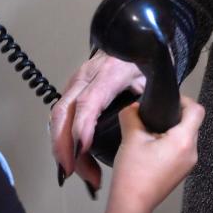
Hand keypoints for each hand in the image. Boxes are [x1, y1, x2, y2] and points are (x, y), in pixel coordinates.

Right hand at [50, 51, 145, 191]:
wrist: (135, 40)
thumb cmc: (146, 62)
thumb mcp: (154, 80)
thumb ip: (150, 102)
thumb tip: (149, 128)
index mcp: (108, 74)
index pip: (88, 102)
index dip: (82, 127)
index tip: (82, 151)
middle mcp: (86, 77)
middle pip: (63, 112)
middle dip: (63, 145)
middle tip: (70, 172)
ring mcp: (75, 82)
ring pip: (58, 117)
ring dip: (62, 147)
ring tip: (75, 173)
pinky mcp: (72, 91)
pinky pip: (60, 117)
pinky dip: (63, 140)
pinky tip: (72, 159)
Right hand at [109, 97, 203, 212]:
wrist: (132, 204)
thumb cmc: (133, 174)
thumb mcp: (131, 138)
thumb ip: (132, 115)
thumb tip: (132, 107)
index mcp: (184, 141)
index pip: (197, 111)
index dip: (184, 101)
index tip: (169, 101)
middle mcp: (192, 153)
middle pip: (191, 124)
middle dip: (174, 117)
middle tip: (154, 117)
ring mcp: (188, 164)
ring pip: (186, 138)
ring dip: (172, 132)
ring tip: (151, 134)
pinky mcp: (182, 172)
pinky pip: (182, 150)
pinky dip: (171, 144)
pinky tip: (152, 149)